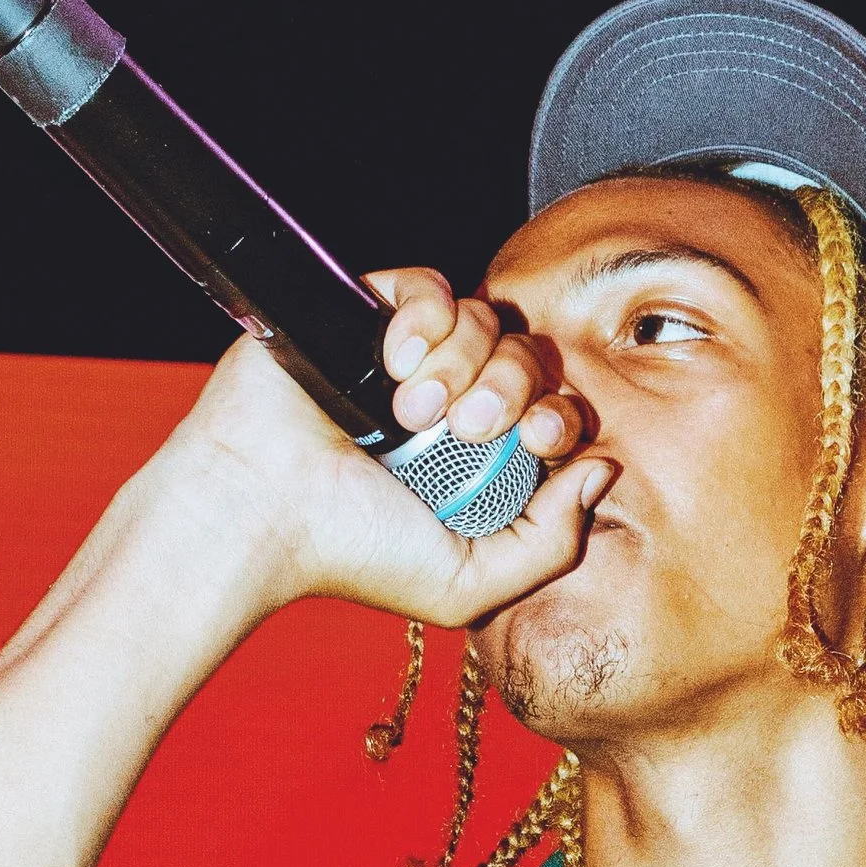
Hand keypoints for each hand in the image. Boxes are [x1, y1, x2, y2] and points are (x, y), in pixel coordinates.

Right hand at [137, 270, 611, 633]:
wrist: (264, 512)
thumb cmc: (355, 555)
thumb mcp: (471, 582)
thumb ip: (551, 542)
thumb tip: (601, 468)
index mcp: (479, 460)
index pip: (553, 410)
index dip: (560, 414)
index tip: (536, 439)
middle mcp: (450, 403)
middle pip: (526, 357)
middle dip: (512, 387)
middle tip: (466, 429)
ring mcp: (409, 359)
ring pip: (483, 318)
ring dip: (461, 363)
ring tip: (412, 411)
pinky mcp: (365, 317)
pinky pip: (428, 284)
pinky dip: (424, 317)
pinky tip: (395, 366)